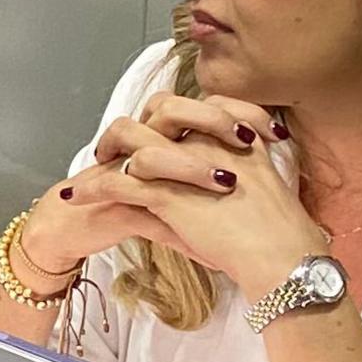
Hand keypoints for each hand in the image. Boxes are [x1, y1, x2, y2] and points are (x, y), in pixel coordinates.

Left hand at [46, 94, 321, 294]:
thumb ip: (228, 173)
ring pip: (131, 135)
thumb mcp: (255, 189)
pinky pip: (118, 182)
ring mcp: (187, 163)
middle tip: (117, 146)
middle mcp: (208, 139)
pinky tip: (78, 197)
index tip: (157, 131)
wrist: (284, 255)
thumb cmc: (277, 231)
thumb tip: (206, 176)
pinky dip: (93, 187)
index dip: (170, 115)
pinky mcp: (170, 194)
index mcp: (233, 134)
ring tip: (92, 167)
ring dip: (106, 149)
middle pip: (161, 106)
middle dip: (137, 120)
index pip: (194, 107)